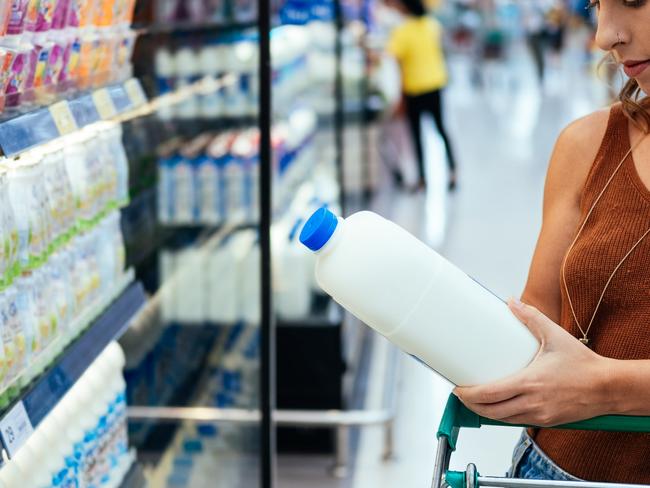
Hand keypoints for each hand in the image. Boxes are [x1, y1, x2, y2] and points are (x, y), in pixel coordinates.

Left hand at [453, 299, 614, 426]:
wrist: (608, 387)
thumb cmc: (583, 364)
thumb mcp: (554, 336)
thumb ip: (530, 317)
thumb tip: (511, 302)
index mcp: (530, 382)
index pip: (491, 394)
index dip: (469, 395)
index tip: (458, 388)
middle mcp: (533, 402)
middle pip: (491, 411)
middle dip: (471, 405)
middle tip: (461, 394)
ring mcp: (540, 414)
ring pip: (503, 420)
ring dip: (485, 412)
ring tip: (474, 400)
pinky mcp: (546, 420)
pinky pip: (517, 421)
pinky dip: (503, 415)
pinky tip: (497, 406)